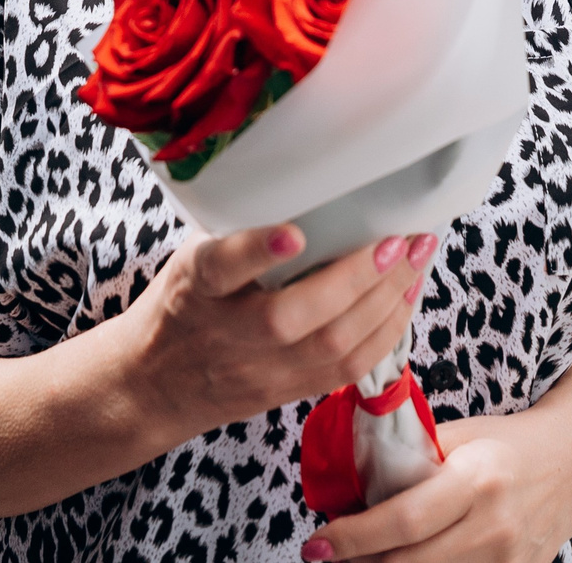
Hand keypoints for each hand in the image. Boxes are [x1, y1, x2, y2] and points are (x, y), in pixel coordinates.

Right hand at [126, 225, 435, 440]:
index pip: (220, 268)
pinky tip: (405, 297)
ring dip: (385, 302)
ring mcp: (259, 370)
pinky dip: (386, 331)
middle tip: (398, 237)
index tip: (294, 232)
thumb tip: (313, 175)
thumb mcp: (191, 256)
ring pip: (331, 348)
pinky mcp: (286, 395)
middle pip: (291, 318)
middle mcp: (226, 333)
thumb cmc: (183, 302)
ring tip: (417, 259)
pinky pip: (347, 370)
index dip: (257, 250)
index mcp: (195, 286)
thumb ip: (239, 229)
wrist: (154, 385)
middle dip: (356, 277)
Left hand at [301, 411, 571, 562]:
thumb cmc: (509, 442)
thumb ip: (413, 459)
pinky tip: (404, 561)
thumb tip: (351, 484)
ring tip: (363, 557)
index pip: (404, 520)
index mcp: (476, 480)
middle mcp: (494, 525)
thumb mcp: (461, 436)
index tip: (317, 543)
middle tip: (328, 554)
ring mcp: (509, 559)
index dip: (355, 537)